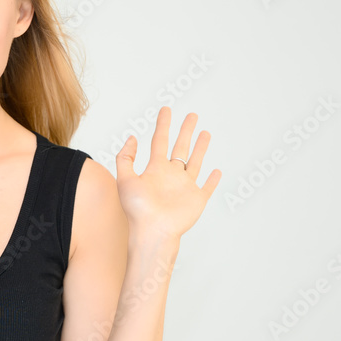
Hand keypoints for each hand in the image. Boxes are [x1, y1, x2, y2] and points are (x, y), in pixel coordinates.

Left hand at [114, 106, 220, 243]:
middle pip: (180, 147)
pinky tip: (216, 171)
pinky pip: (207, 187)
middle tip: (192, 115)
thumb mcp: (125, 179)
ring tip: (205, 133)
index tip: (166, 109)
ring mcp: (185, 187)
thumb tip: (132, 138)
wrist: (153, 231)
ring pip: (195, 162)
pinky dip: (213, 180)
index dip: (163, 124)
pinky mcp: (196, 199)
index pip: (159, 141)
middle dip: (186, 131)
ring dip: (201, 148)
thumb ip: (126, 158)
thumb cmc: (138, 210)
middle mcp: (171, 175)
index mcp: (155, 169)